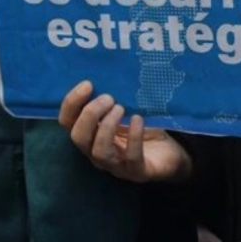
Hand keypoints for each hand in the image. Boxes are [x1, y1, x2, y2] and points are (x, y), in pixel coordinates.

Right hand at [58, 81, 192, 182]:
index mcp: (90, 135)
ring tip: (121, 109)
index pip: (67, 122)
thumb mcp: (126, 109)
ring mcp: (116, 165)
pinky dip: (133, 137)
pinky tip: (138, 120)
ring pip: (99, 151)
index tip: (88, 84)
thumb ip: (112, 97)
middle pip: (78, 138)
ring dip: (107, 127)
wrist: (174, 152)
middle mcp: (97, 152)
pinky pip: (131, 157)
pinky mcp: (137, 172)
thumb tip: (107, 69)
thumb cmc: (144, 127)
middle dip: (90, 115)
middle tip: (109, 98)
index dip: (72, 103)